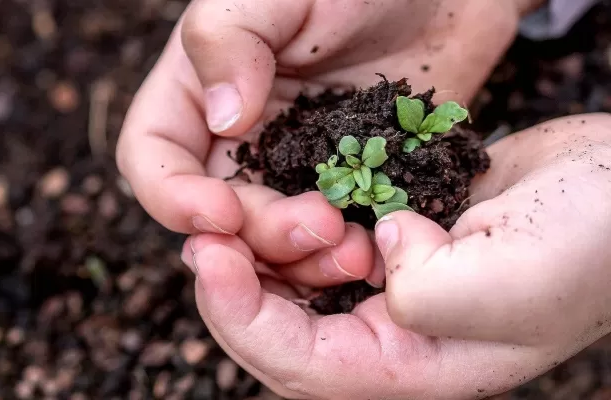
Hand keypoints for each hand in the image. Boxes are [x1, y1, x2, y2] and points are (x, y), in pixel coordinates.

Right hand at [117, 0, 543, 287]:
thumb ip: (230, 39)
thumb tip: (225, 120)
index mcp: (198, 92)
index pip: (152, 157)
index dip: (173, 197)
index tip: (221, 213)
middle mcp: (238, 140)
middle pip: (218, 216)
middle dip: (259, 234)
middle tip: (319, 226)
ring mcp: (293, 169)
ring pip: (272, 242)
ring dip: (303, 260)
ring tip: (355, 250)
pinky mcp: (347, 187)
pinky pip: (332, 238)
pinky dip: (346, 254)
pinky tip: (379, 248)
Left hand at [181, 113, 610, 398]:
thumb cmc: (589, 245)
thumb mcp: (512, 280)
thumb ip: (427, 291)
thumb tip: (377, 253)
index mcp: (415, 369)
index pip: (302, 366)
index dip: (243, 318)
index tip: (210, 258)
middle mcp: (394, 340)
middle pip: (282, 334)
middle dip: (234, 289)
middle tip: (203, 235)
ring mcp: (390, 292)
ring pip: (294, 291)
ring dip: (261, 256)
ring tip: (237, 216)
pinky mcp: (392, 246)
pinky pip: (321, 249)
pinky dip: (293, 229)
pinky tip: (283, 202)